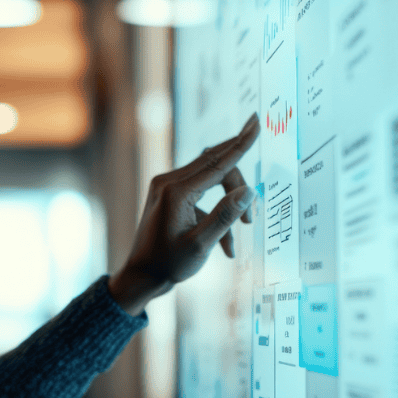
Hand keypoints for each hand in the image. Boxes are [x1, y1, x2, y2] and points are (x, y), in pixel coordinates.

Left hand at [109, 113, 260, 314]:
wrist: (141, 276)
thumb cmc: (168, 264)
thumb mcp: (201, 244)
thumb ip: (225, 215)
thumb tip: (249, 190)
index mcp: (176, 191)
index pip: (217, 162)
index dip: (241, 143)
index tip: (256, 122)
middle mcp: (168, 182)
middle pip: (215, 167)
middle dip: (238, 186)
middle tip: (252, 214)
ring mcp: (166, 187)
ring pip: (210, 180)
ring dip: (229, 203)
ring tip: (241, 232)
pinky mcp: (168, 195)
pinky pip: (201, 194)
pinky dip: (215, 213)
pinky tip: (224, 244)